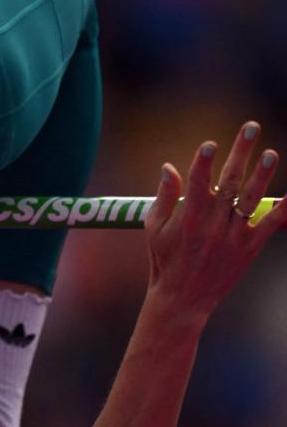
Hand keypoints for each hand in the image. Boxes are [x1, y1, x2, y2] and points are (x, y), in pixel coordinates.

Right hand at [145, 121, 286, 316]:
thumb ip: (164, 197)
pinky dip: (283, 210)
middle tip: (251, 127)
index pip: (197, 182)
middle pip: (229, 181)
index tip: (210, 144)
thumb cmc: (164, 260)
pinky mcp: (249, 247)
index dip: (204, 161)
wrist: (183, 298)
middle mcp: (212, 223)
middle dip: (240, 153)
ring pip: (251, 199)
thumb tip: (169, 167)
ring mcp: (232, 235)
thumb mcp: (154, 228)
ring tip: (270, 153)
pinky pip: (269, 224)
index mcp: (188, 217)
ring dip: (262, 175)